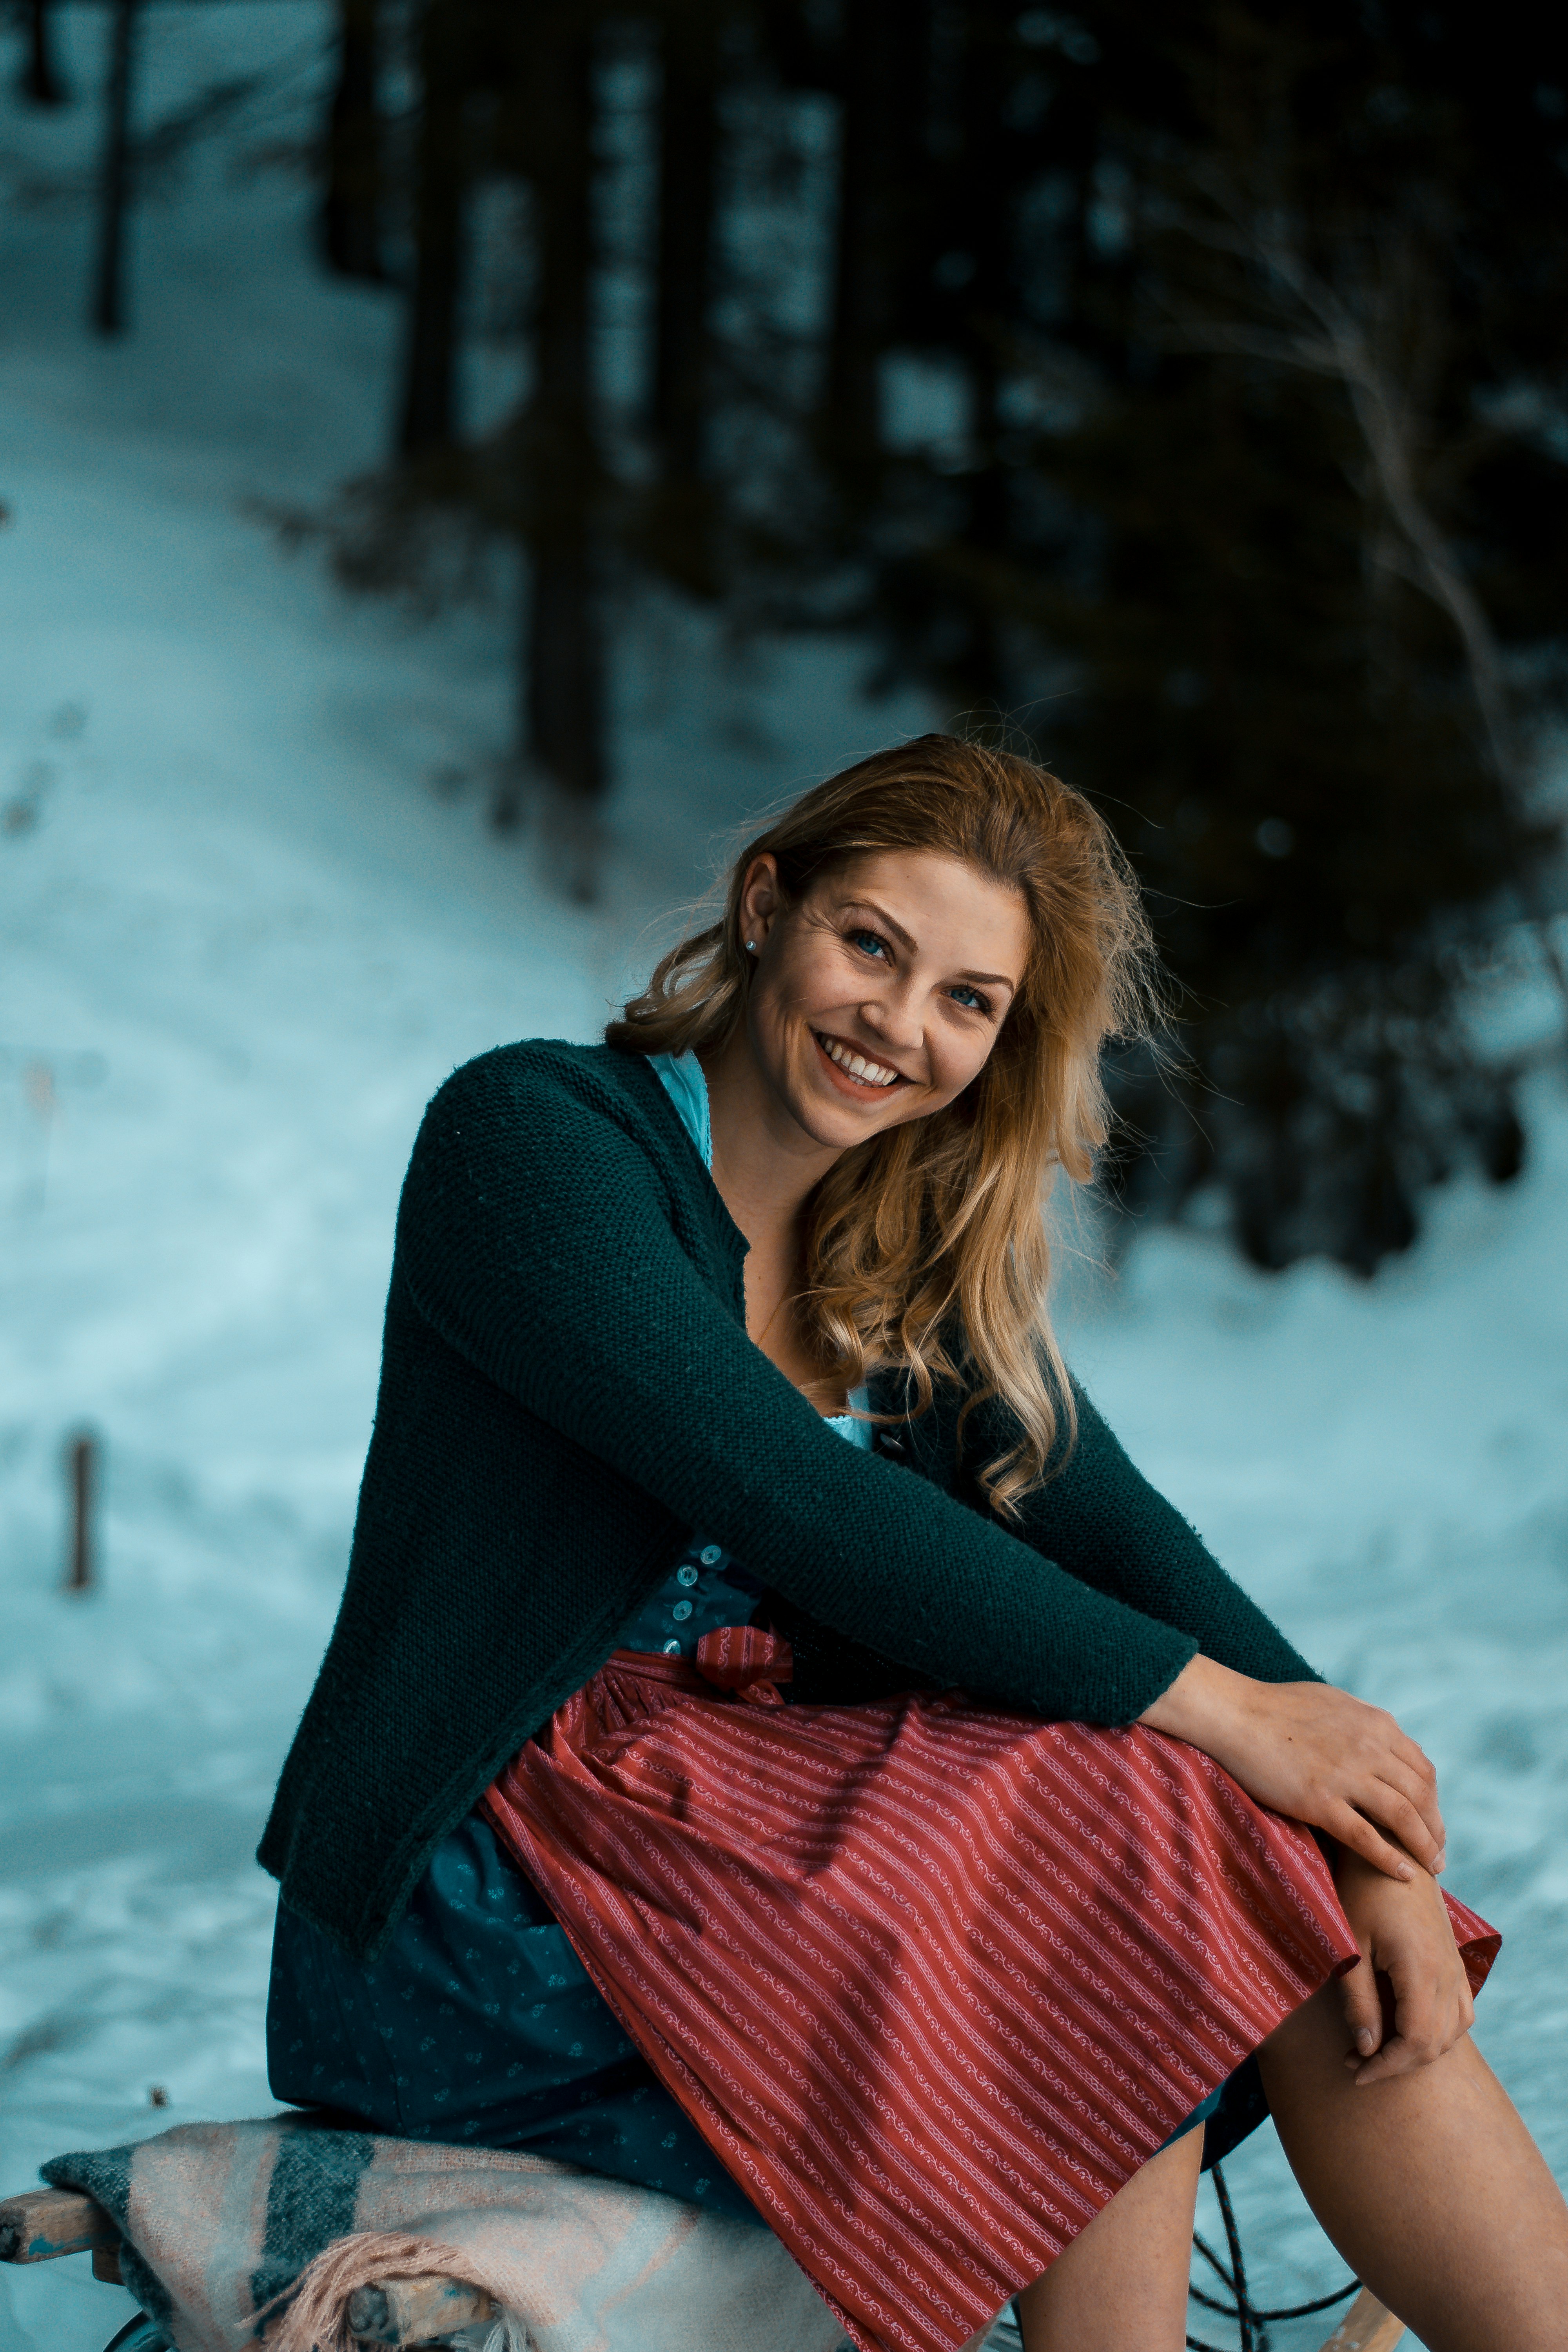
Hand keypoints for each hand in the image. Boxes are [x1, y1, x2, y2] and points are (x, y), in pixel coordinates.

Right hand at [1139, 1654, 1445, 1879]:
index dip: (1434, 1802)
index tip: (1433, 1823)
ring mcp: (1345, 1775)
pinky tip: (1403, 1875)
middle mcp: (1369, 1747)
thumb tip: (1385, 1742)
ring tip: (1432, 1869)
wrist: (1234, 1713)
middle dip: (1436, 1829)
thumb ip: (1365, 1725)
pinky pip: (1366, 1837)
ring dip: (1424, 1847)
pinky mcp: (1319, 1800)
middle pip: (1422, 1796)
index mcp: (1376, 1724)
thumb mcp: (1334, 1704)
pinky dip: (1391, 1859)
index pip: (1423, 1770)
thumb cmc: (1277, 1707)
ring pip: (1404, 1817)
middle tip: (1438, 1855)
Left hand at [1332, 1844, 1473, 2083]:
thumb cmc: (1359, 1888)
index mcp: (1421, 1970)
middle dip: (1398, 2063)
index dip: (1386, 2066)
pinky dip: (1440, 2028)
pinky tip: (1409, 2026)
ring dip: (1421, 2049)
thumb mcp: (1350, 1945)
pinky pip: (1460, 2008)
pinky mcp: (1452, 1956)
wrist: (1390, 1841)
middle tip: (1357, 2063)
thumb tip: (1367, 2050)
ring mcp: (1455, 1963)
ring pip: (1454, 2029)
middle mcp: (1447, 1972)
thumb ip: (1359, 2000)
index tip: (1354, 2071)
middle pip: (1436, 2043)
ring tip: (1380, 2050)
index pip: (1416, 2042)